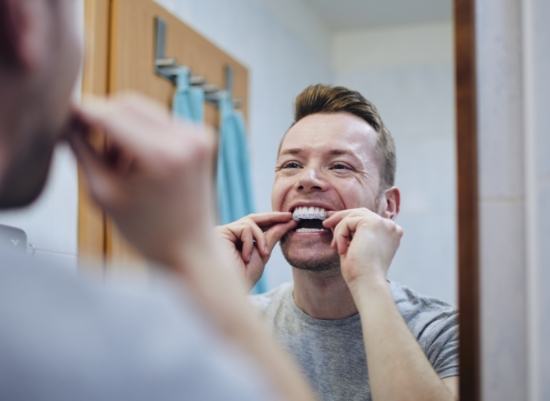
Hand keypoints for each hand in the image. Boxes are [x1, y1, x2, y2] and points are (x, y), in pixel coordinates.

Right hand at [67, 93, 216, 267]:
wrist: (190, 248)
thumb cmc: (147, 231)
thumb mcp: (104, 194)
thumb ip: (82, 151)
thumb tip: (67, 119)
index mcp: (163, 156)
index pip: (111, 115)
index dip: (83, 112)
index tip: (63, 111)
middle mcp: (187, 139)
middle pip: (128, 103)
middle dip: (103, 118)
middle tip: (86, 143)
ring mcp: (199, 136)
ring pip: (144, 110)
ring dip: (122, 127)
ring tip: (118, 166)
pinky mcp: (203, 137)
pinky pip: (160, 120)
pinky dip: (142, 133)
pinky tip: (138, 163)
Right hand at [215, 212, 295, 287]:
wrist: (229, 291)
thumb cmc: (243, 278)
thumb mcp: (262, 255)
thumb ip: (271, 237)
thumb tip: (286, 223)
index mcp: (237, 241)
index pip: (255, 226)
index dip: (272, 220)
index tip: (291, 219)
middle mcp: (228, 235)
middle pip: (252, 219)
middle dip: (272, 217)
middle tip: (289, 217)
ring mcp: (223, 233)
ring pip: (250, 223)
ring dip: (261, 239)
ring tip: (263, 255)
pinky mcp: (220, 232)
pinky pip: (244, 229)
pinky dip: (250, 243)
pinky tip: (245, 258)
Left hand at [323, 208, 402, 291]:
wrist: (367, 283)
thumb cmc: (361, 272)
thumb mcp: (357, 248)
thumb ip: (352, 234)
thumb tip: (335, 222)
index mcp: (391, 233)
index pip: (368, 218)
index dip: (349, 218)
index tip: (333, 222)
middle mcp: (390, 226)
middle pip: (360, 212)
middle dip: (341, 217)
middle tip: (326, 224)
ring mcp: (383, 223)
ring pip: (352, 217)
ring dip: (339, 231)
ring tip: (336, 247)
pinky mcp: (372, 223)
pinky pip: (347, 222)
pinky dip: (340, 236)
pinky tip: (342, 251)